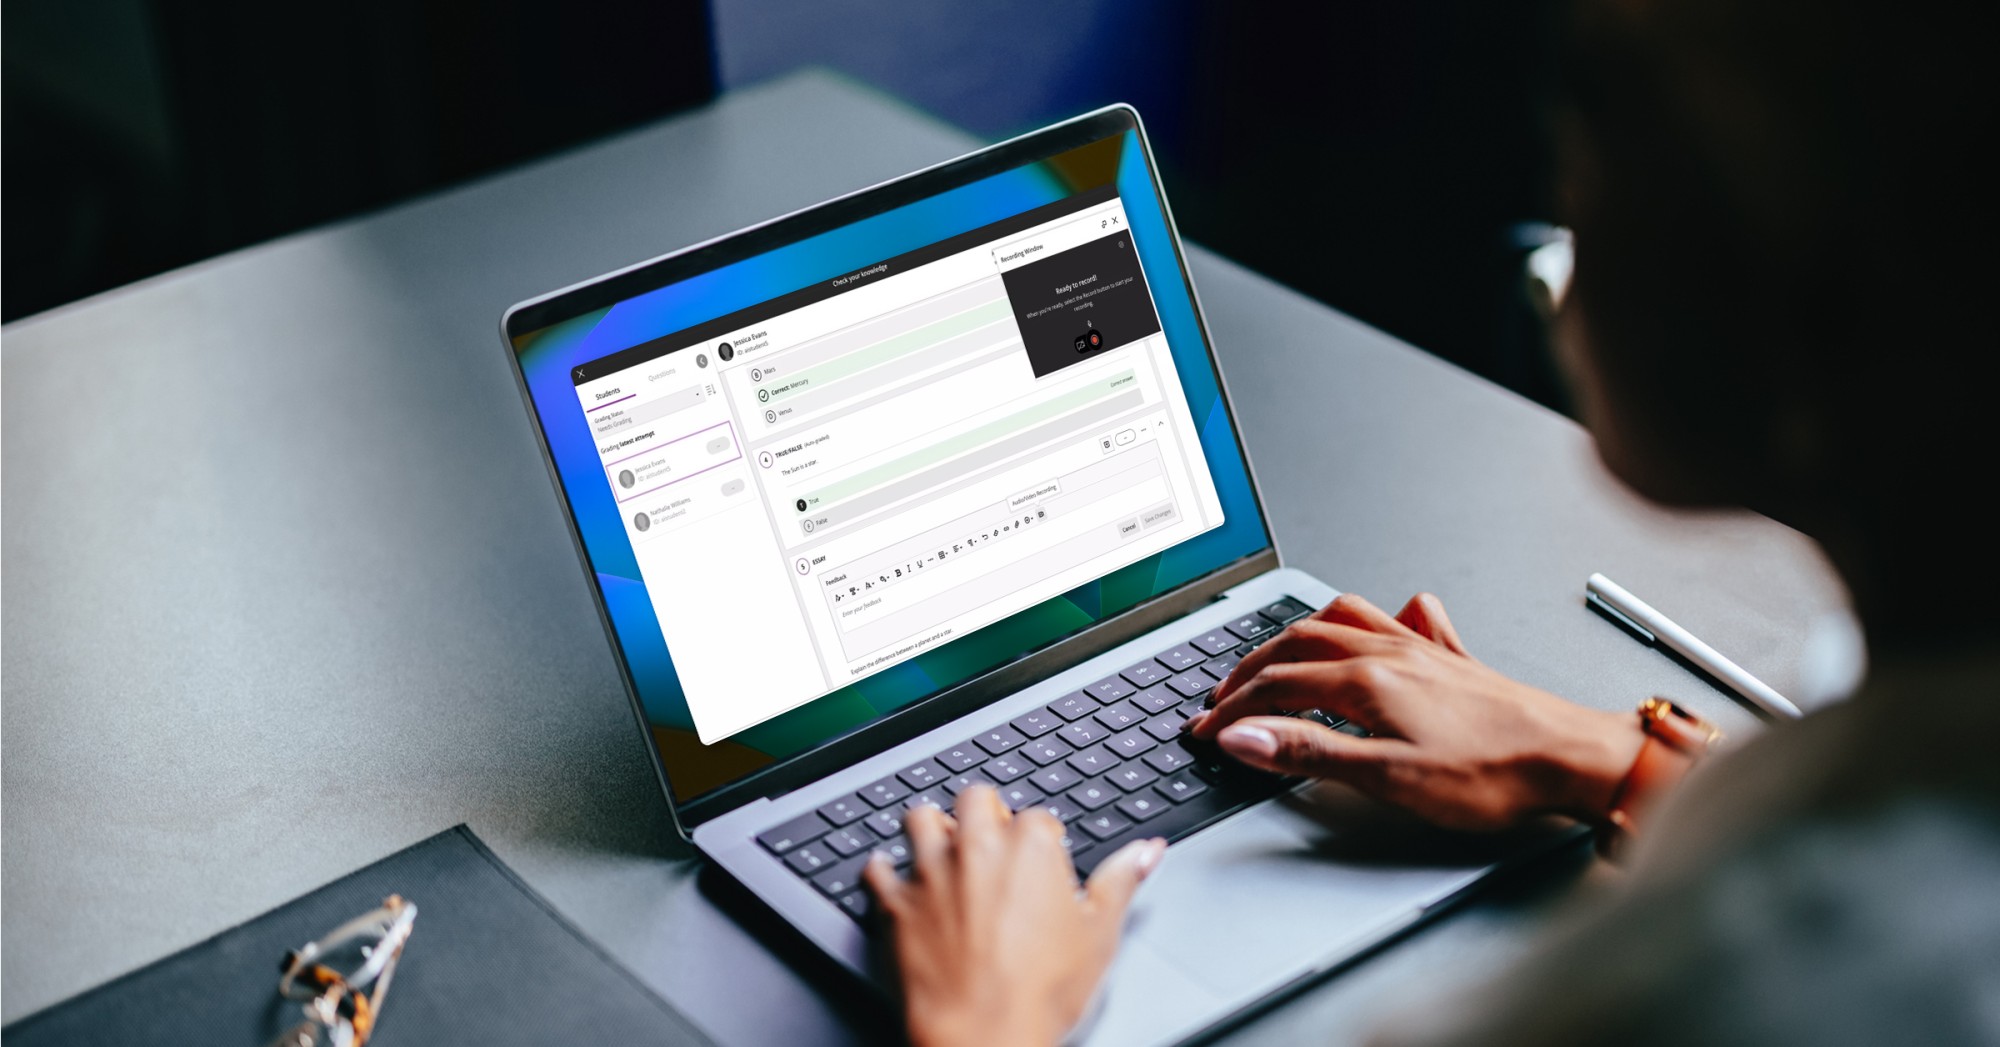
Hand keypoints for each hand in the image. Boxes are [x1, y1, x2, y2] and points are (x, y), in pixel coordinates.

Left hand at [864, 786, 1165, 1046]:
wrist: (985, 1035)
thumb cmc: (1042, 991)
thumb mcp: (1100, 934)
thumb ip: (1122, 880)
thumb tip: (1147, 851)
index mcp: (1030, 845)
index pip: (1037, 817)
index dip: (1042, 841)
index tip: (1044, 865)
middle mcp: (977, 847)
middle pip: (975, 799)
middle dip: (985, 815)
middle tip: (996, 848)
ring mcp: (933, 872)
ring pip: (921, 818)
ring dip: (933, 828)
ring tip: (946, 848)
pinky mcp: (899, 903)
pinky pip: (878, 869)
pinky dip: (884, 870)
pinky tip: (894, 874)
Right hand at [1188, 593, 1643, 831]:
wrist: (1570, 759)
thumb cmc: (1492, 774)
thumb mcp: (1387, 777)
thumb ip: (1309, 752)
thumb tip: (1243, 736)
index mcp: (1366, 681)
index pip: (1275, 687)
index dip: (1231, 711)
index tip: (1205, 731)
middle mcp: (1390, 653)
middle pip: (1297, 643)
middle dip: (1250, 667)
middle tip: (1222, 694)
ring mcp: (1422, 651)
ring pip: (1343, 620)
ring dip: (1298, 632)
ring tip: (1275, 650)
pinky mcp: (1453, 660)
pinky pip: (1406, 619)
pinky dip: (1380, 616)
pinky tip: (1387, 621)